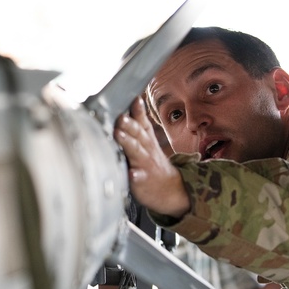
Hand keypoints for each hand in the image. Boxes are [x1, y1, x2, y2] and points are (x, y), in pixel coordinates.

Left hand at [115, 97, 189, 217]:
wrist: (171, 189)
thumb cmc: (153, 162)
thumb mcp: (149, 141)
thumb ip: (140, 123)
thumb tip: (134, 100)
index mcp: (147, 140)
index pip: (143, 122)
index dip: (138, 111)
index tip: (134, 99)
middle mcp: (147, 149)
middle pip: (138, 134)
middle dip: (130, 124)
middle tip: (121, 117)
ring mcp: (145, 164)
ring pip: (137, 152)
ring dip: (128, 142)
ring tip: (118, 135)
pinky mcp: (143, 180)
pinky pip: (139, 178)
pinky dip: (135, 175)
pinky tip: (131, 173)